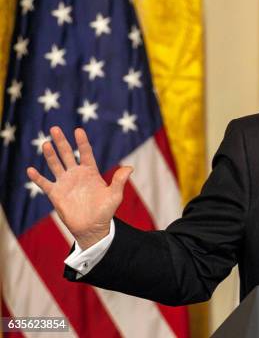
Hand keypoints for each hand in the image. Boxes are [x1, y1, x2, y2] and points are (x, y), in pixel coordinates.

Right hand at [26, 126, 132, 249]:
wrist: (92, 227)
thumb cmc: (105, 210)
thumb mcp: (115, 195)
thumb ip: (119, 181)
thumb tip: (130, 168)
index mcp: (91, 172)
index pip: (85, 153)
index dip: (82, 142)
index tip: (78, 130)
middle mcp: (76, 174)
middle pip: (67, 154)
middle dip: (62, 142)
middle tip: (55, 128)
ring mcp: (65, 183)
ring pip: (55, 165)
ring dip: (50, 155)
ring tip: (46, 144)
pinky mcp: (55, 194)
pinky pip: (45, 184)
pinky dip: (38, 177)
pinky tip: (31, 170)